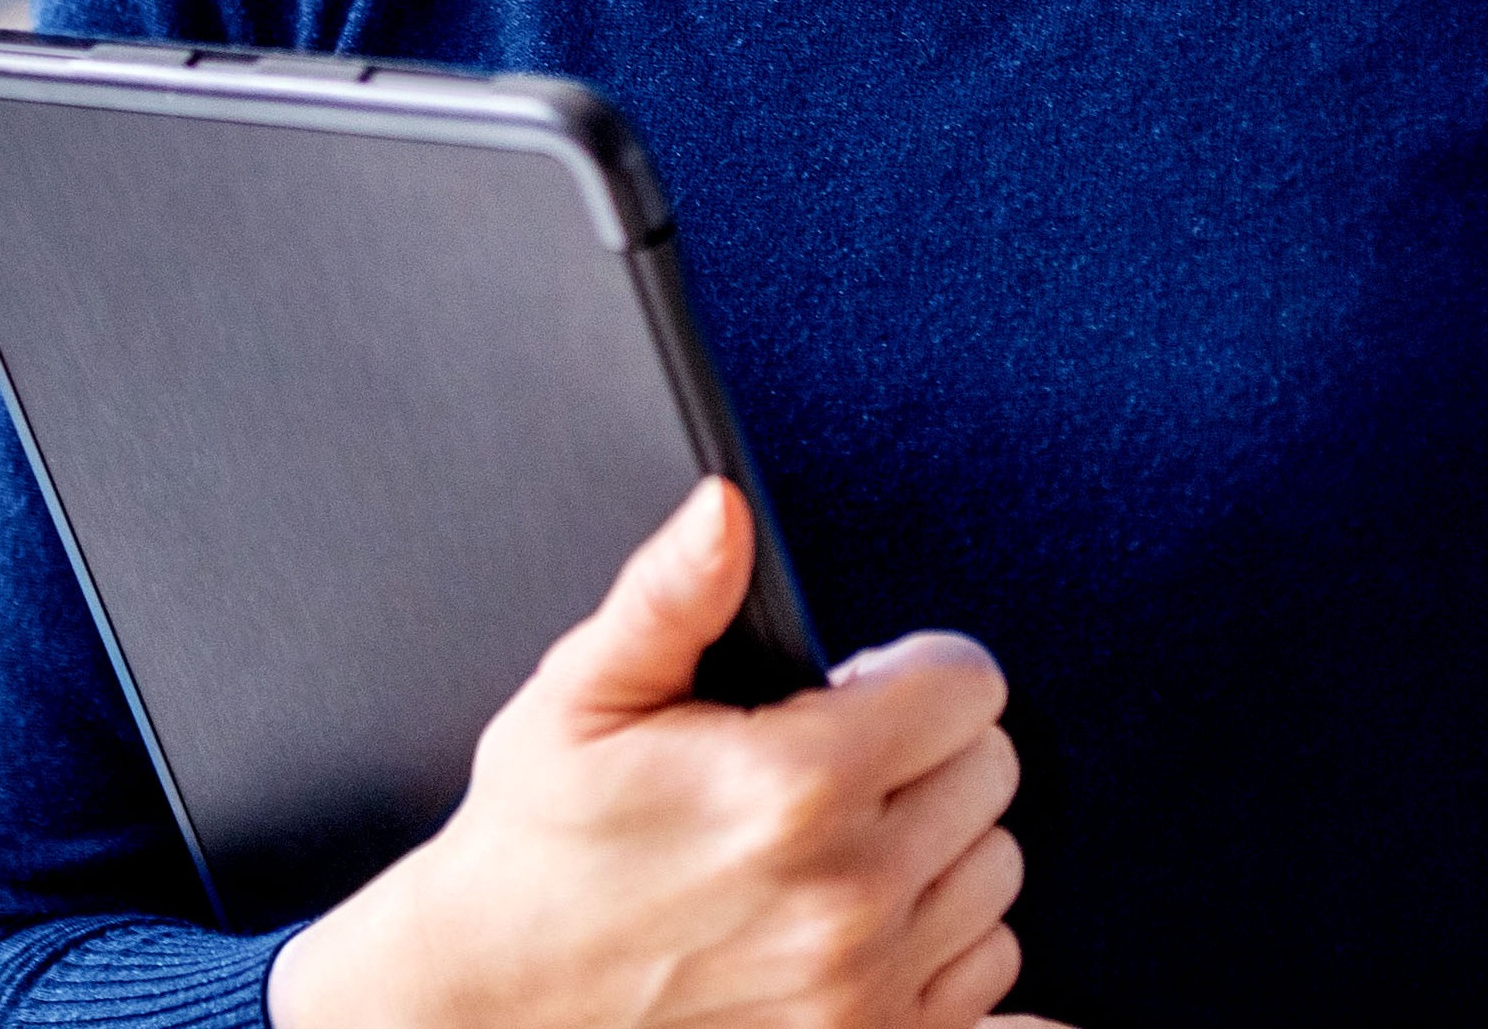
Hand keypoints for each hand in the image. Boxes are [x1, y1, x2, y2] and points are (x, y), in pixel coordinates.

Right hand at [266, 479, 1058, 1028]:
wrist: (490, 1002)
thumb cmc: (536, 848)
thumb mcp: (580, 699)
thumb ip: (671, 596)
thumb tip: (724, 508)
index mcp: (791, 787)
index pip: (968, 689)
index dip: (911, 674)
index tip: (855, 691)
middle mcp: (849, 895)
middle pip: (991, 775)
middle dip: (925, 755)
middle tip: (835, 769)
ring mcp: (867, 987)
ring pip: (996, 874)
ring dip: (938, 850)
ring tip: (840, 847)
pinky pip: (994, 976)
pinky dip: (950, 948)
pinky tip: (880, 925)